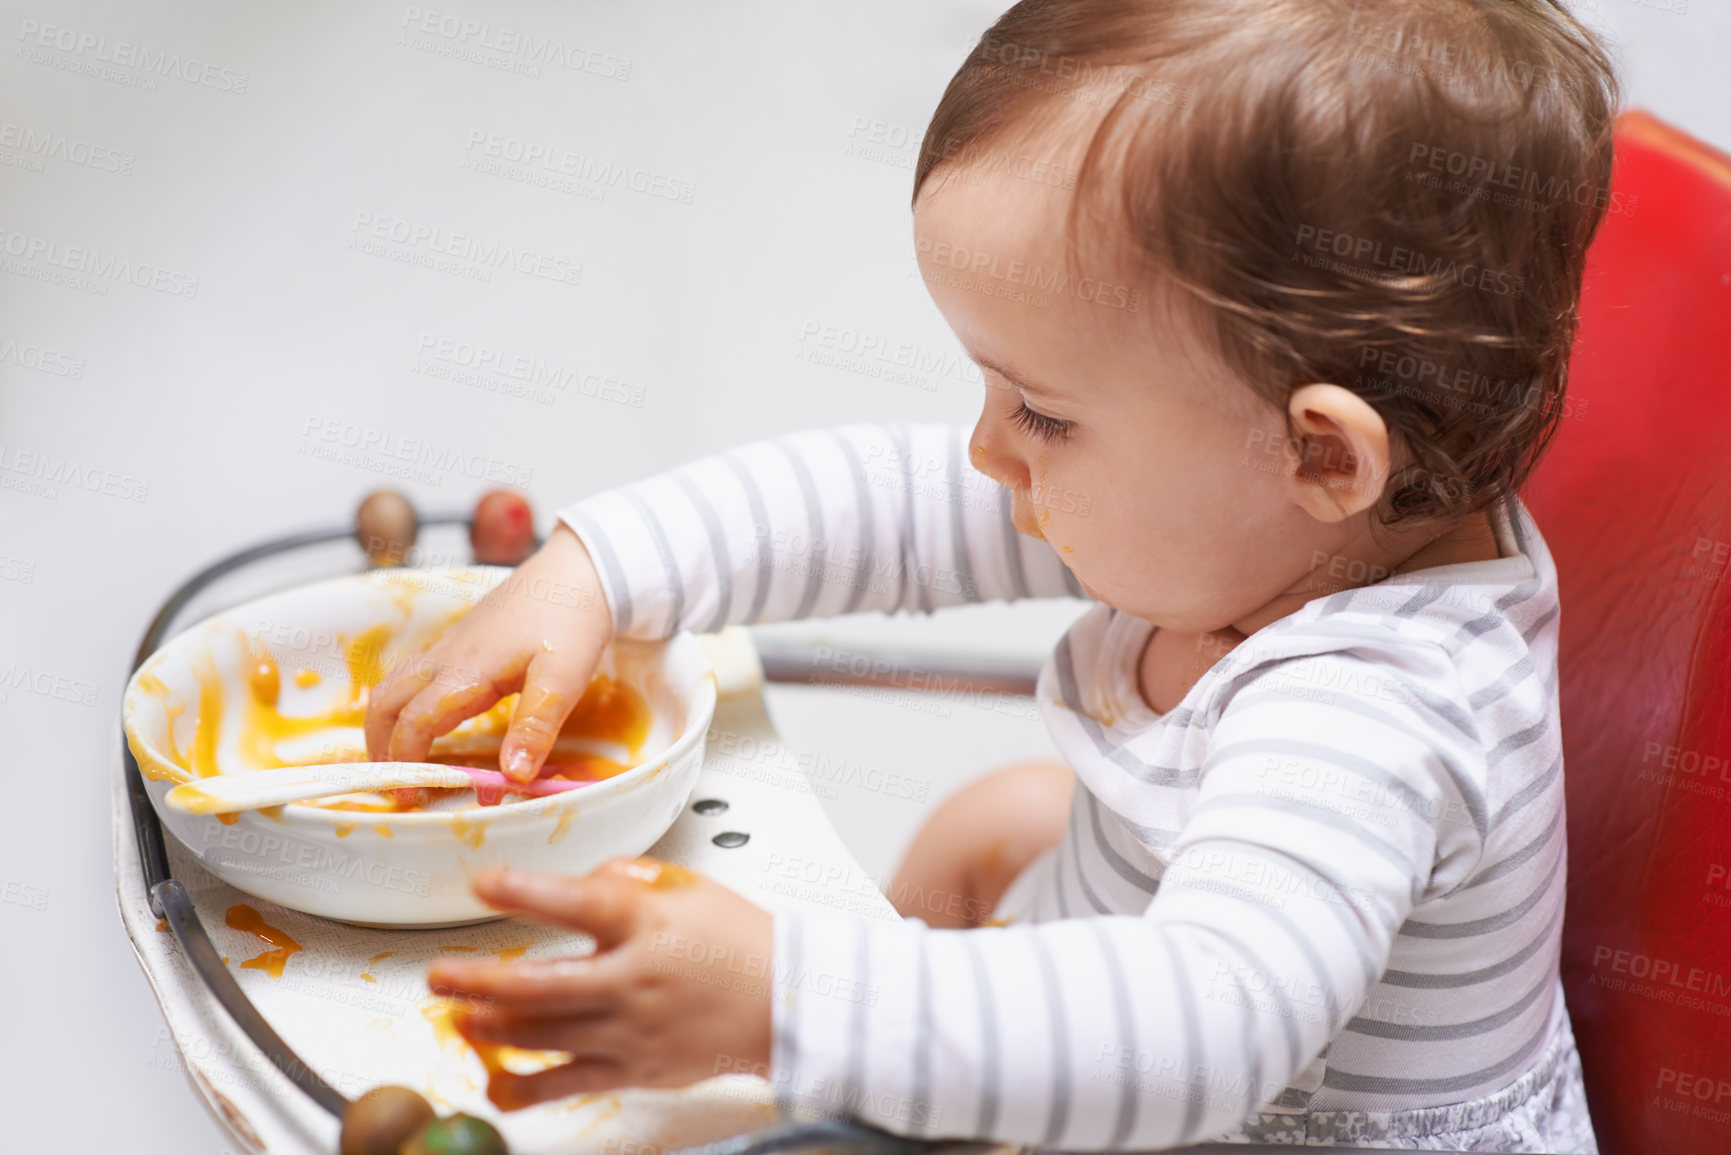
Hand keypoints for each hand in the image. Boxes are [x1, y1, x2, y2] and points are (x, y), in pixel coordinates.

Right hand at [364, 523, 612, 781]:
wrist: (577, 570)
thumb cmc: (571, 622)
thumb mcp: (563, 680)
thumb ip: (535, 728)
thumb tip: (512, 776)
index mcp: (466, 671)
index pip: (414, 723)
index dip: (405, 762)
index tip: (409, 798)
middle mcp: (446, 658)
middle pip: (385, 702)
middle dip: (378, 745)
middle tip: (394, 781)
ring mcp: (449, 646)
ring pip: (394, 685)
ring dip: (387, 723)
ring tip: (401, 758)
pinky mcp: (460, 640)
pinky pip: (414, 674)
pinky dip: (405, 702)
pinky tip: (427, 718)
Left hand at [428, 857, 773, 1107]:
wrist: (786, 1002)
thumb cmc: (740, 942)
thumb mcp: (689, 888)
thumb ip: (626, 879)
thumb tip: (577, 882)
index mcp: (649, 923)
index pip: (578, 902)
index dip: (525, 892)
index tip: (485, 883)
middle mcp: (634, 977)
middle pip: (540, 983)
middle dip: (478, 981)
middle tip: (440, 974)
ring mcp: (629, 1029)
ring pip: (542, 1034)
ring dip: (490, 1026)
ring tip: (458, 1016)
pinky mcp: (631, 1068)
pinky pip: (564, 1084)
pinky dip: (522, 1085)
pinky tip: (492, 1077)